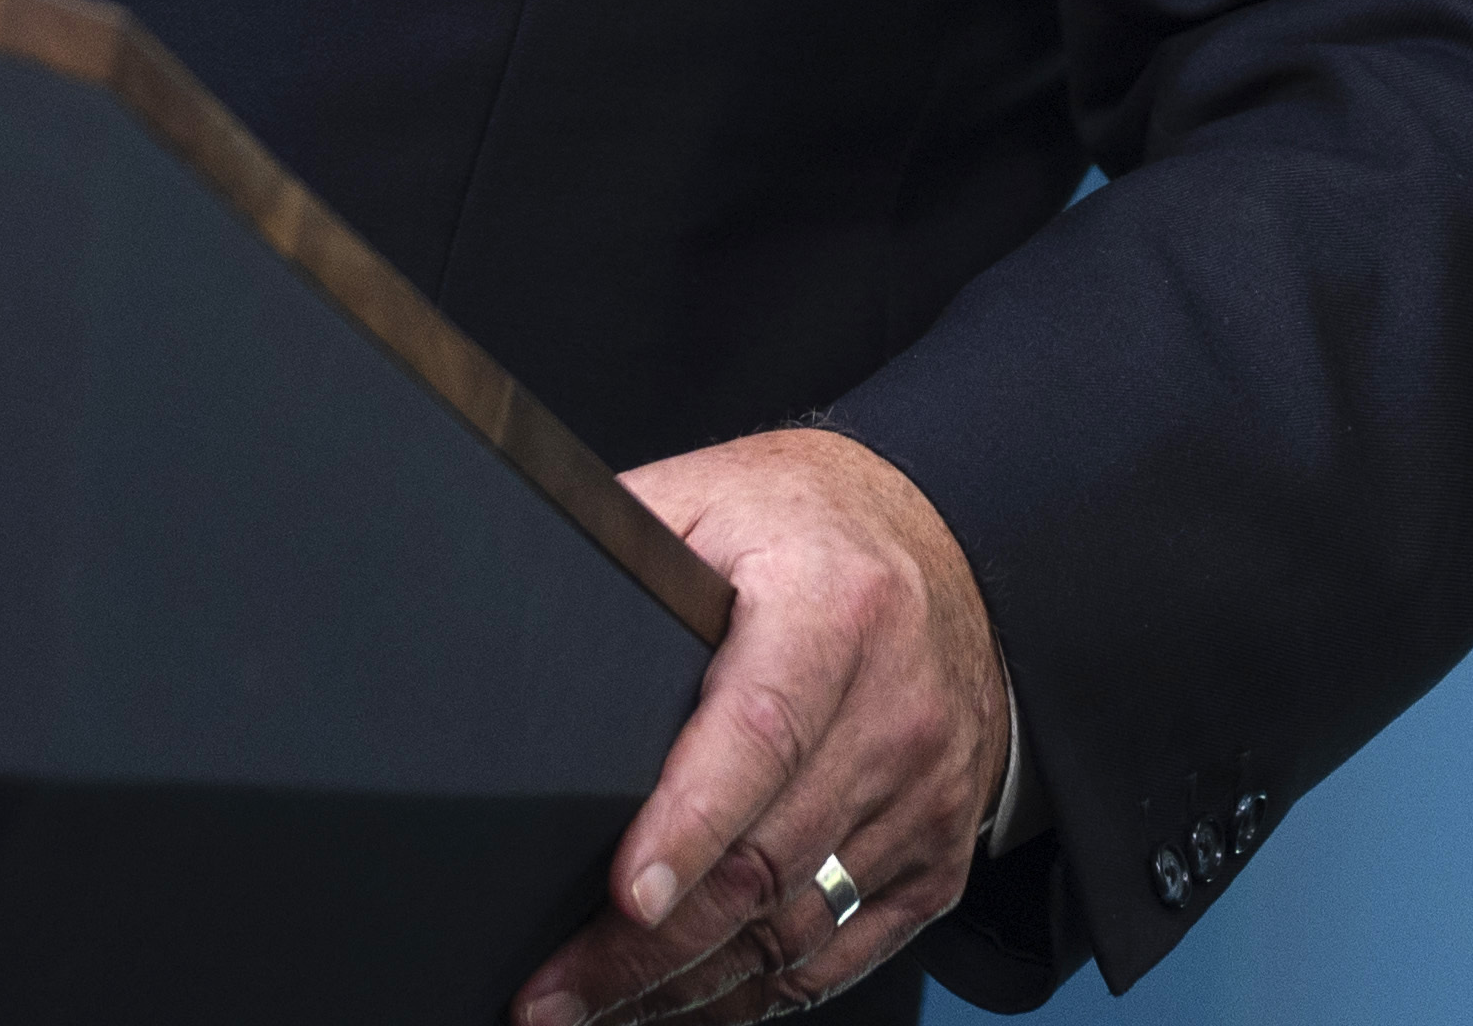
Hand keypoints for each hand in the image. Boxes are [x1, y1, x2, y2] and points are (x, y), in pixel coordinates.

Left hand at [517, 430, 1006, 1025]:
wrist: (961, 556)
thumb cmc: (812, 530)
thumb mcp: (715, 498)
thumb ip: (625, 546)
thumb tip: (511, 602)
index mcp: (834, 607)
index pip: (762, 733)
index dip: (689, 825)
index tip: (624, 893)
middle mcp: (895, 709)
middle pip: (765, 860)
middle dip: (644, 947)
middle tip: (549, 995)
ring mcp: (926, 793)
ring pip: (795, 927)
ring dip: (685, 987)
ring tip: (591, 1009)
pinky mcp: (939, 855)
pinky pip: (839, 954)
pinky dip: (754, 994)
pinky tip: (681, 1001)